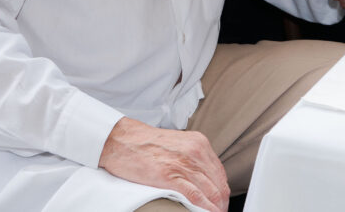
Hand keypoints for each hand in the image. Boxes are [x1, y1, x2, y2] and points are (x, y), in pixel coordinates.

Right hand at [99, 117, 229, 211]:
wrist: (122, 140)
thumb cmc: (145, 143)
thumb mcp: (177, 144)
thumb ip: (192, 158)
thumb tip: (204, 179)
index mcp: (198, 143)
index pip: (220, 173)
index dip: (222, 192)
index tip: (220, 202)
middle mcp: (195, 152)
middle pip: (219, 185)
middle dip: (221, 203)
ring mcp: (183, 164)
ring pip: (211, 192)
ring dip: (214, 208)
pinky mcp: (170, 176)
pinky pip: (195, 197)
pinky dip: (203, 208)